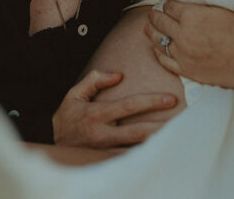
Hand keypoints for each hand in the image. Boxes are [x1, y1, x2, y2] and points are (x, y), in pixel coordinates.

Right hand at [51, 70, 177, 147]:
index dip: (151, 102)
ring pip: (137, 148)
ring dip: (157, 142)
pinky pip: (130, 157)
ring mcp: (106, 149)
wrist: (51, 143)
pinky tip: (162, 148)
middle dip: (161, 127)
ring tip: (178, 135)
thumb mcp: (74, 93)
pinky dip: (146, 153)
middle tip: (182, 121)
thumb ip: (95, 80)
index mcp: (97, 114)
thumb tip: (118, 75)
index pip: (129, 106)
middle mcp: (103, 134)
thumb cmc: (66, 116)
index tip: (170, 99)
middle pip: (138, 132)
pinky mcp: (107, 159)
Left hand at [145, 1, 233, 89]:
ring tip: (148, 29)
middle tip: (153, 14)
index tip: (168, 5)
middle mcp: (184, 34)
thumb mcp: (221, 9)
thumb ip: (200, 7)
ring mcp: (184, 54)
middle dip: (155, 16)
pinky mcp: (188, 70)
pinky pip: (165, 61)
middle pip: (160, 22)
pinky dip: (158, 53)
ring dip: (152, 33)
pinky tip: (156, 49)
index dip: (168, 5)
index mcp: (192, 15)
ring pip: (159, 41)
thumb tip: (186, 4)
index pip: (170, 6)